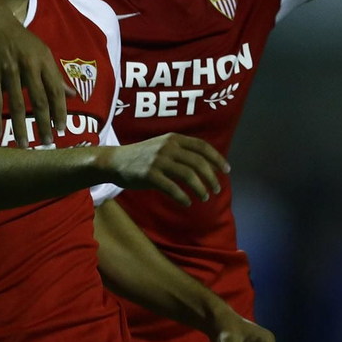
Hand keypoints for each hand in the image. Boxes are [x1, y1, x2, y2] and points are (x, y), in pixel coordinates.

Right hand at [0, 5, 74, 147]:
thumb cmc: (22, 41)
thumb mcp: (43, 53)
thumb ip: (57, 77)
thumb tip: (74, 96)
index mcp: (44, 62)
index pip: (55, 91)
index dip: (60, 111)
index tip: (62, 130)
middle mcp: (28, 67)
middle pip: (38, 100)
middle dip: (44, 124)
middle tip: (48, 143)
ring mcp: (8, 71)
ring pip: (16, 105)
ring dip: (20, 127)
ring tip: (25, 145)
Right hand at [104, 133, 228, 206]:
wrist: (115, 161)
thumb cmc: (142, 156)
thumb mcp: (162, 146)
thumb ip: (180, 151)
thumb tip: (205, 165)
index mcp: (174, 139)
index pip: (202, 146)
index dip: (217, 158)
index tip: (227, 170)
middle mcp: (168, 147)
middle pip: (198, 162)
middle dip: (211, 178)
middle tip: (216, 189)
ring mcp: (158, 161)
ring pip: (188, 175)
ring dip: (200, 188)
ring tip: (204, 197)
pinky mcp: (150, 175)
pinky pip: (172, 188)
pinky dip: (183, 197)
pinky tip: (187, 202)